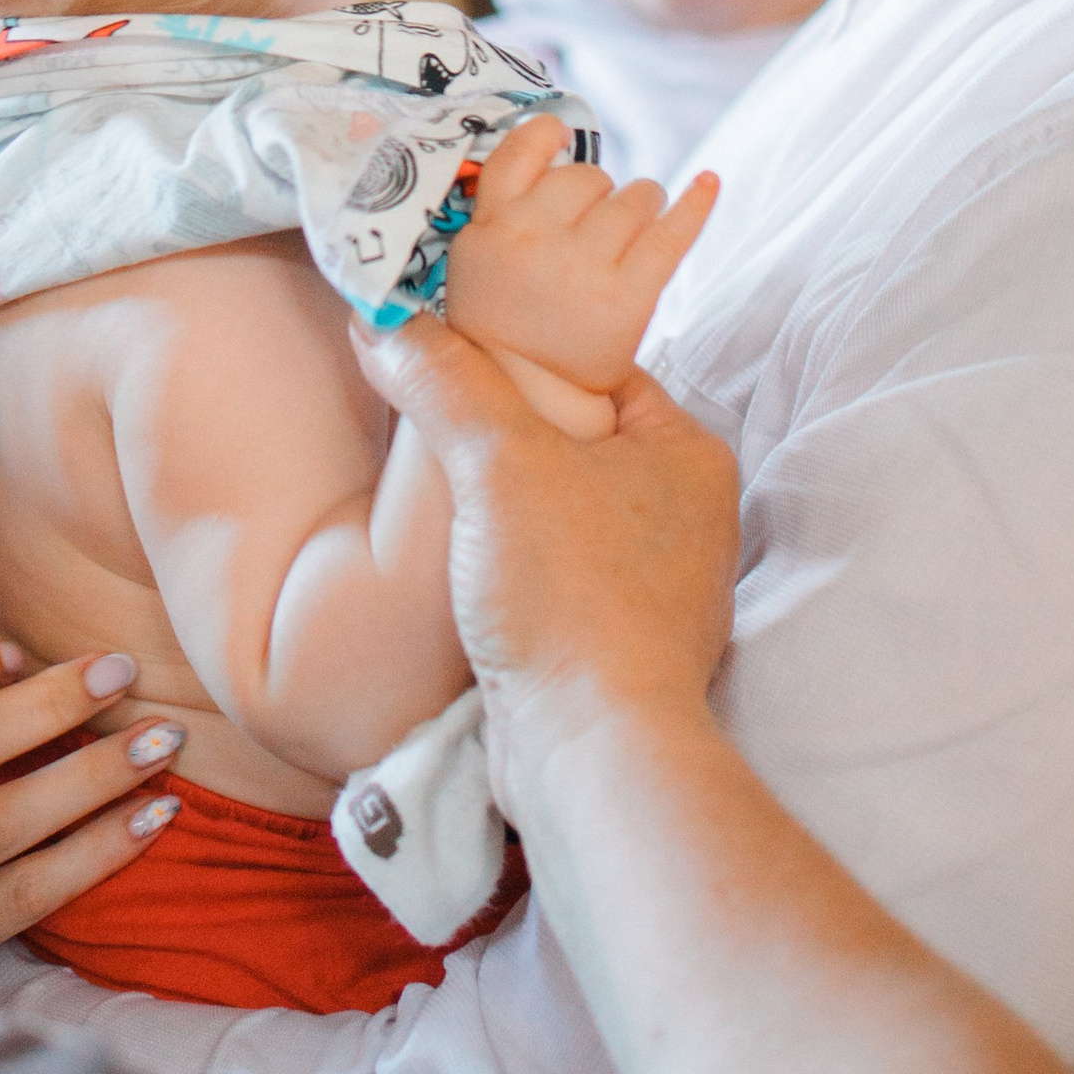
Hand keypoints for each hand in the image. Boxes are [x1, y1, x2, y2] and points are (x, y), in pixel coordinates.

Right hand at [355, 314, 739, 803]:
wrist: (590, 751)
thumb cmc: (571, 596)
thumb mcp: (498, 462)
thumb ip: (444, 382)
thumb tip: (384, 322)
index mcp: (689, 455)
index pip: (597, 370)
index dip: (520, 356)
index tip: (452, 353)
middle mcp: (687, 516)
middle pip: (572, 440)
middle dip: (501, 435)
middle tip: (430, 418)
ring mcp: (656, 585)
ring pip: (557, 512)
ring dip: (500, 507)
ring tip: (436, 494)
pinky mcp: (615, 642)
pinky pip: (551, 576)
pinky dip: (507, 567)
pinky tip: (460, 565)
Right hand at [444, 115, 717, 398]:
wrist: (528, 394)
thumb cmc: (507, 319)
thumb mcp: (477, 256)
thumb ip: (505, 202)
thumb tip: (559, 137)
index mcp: (490, 227)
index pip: (520, 151)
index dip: (546, 135)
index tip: (560, 136)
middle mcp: (534, 241)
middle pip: (590, 177)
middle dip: (600, 195)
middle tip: (594, 235)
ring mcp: (582, 268)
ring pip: (636, 198)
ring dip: (640, 211)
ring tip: (624, 247)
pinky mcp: (628, 297)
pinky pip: (672, 234)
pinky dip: (696, 204)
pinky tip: (710, 181)